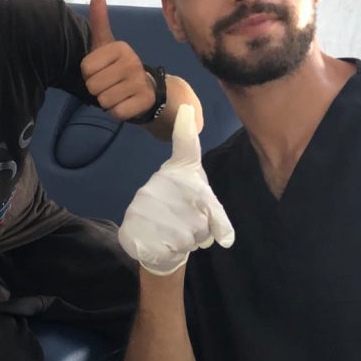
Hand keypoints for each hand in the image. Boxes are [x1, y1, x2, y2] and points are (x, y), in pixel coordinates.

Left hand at [80, 0, 155, 120]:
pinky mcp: (144, 101)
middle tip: (110, 84)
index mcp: (119, 47)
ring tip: (118, 93)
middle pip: (93, 86)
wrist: (146, 90)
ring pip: (104, 101)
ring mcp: (139, 81)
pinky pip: (116, 112)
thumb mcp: (106, 45)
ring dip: (107, 101)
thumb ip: (99, 22)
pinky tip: (126, 103)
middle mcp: (132, 61)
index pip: (85, 69)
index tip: (102, 70)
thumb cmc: (118, 67)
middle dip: (97, 90)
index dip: (89, 74)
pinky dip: (117, 111)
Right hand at [118, 103, 234, 274]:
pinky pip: (166, 245)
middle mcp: (158, 183)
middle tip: (189, 227)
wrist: (154, 243)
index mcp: (177, 173)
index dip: (185, 131)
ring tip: (178, 236)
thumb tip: (227, 240)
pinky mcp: (133, 223)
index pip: (185, 150)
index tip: (186, 110)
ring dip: (188, 241)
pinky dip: (171, 250)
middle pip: (199, 216)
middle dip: (201, 230)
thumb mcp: (205, 212)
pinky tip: (165, 243)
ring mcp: (143, 203)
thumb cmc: (183, 217)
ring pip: (185, 234)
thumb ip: (217, 221)